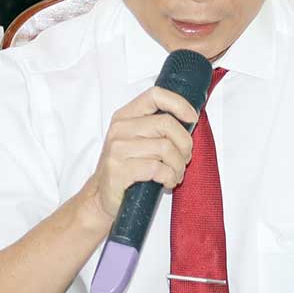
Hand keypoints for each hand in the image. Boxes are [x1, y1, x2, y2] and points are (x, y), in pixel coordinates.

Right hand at [74, 85, 199, 223]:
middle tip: (185, 158)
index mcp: (125, 116)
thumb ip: (157, 128)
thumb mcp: (137, 141)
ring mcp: (117, 149)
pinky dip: (169, 177)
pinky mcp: (119, 170)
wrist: (102, 197)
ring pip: (165, 148)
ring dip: (178, 165)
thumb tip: (189, 121)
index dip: (179, 104)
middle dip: (184, 143)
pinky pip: (157, 168)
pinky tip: (167, 182)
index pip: (155, 95)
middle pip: (166, 124)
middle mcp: (119, 129)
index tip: (192, 118)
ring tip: (176, 174)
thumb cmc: (126, 169)